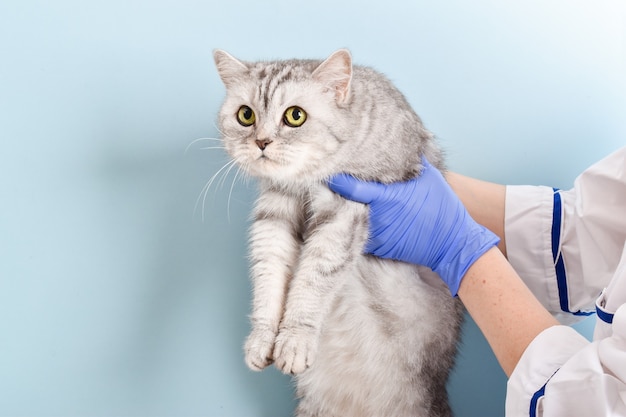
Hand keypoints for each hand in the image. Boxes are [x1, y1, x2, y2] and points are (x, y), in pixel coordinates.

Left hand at [328, 158, 499, 294]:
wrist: (452, 242)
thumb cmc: (442, 206)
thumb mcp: (428, 176)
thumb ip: (409, 158)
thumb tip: (401, 135)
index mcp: (386, 196)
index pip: (350, 186)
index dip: (337, 178)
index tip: (329, 168)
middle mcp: (376, 216)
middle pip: (344, 202)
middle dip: (337, 192)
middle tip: (329, 180)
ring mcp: (376, 234)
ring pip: (349, 220)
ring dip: (343, 209)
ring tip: (335, 197)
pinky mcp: (378, 248)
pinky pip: (358, 234)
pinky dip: (354, 225)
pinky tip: (351, 215)